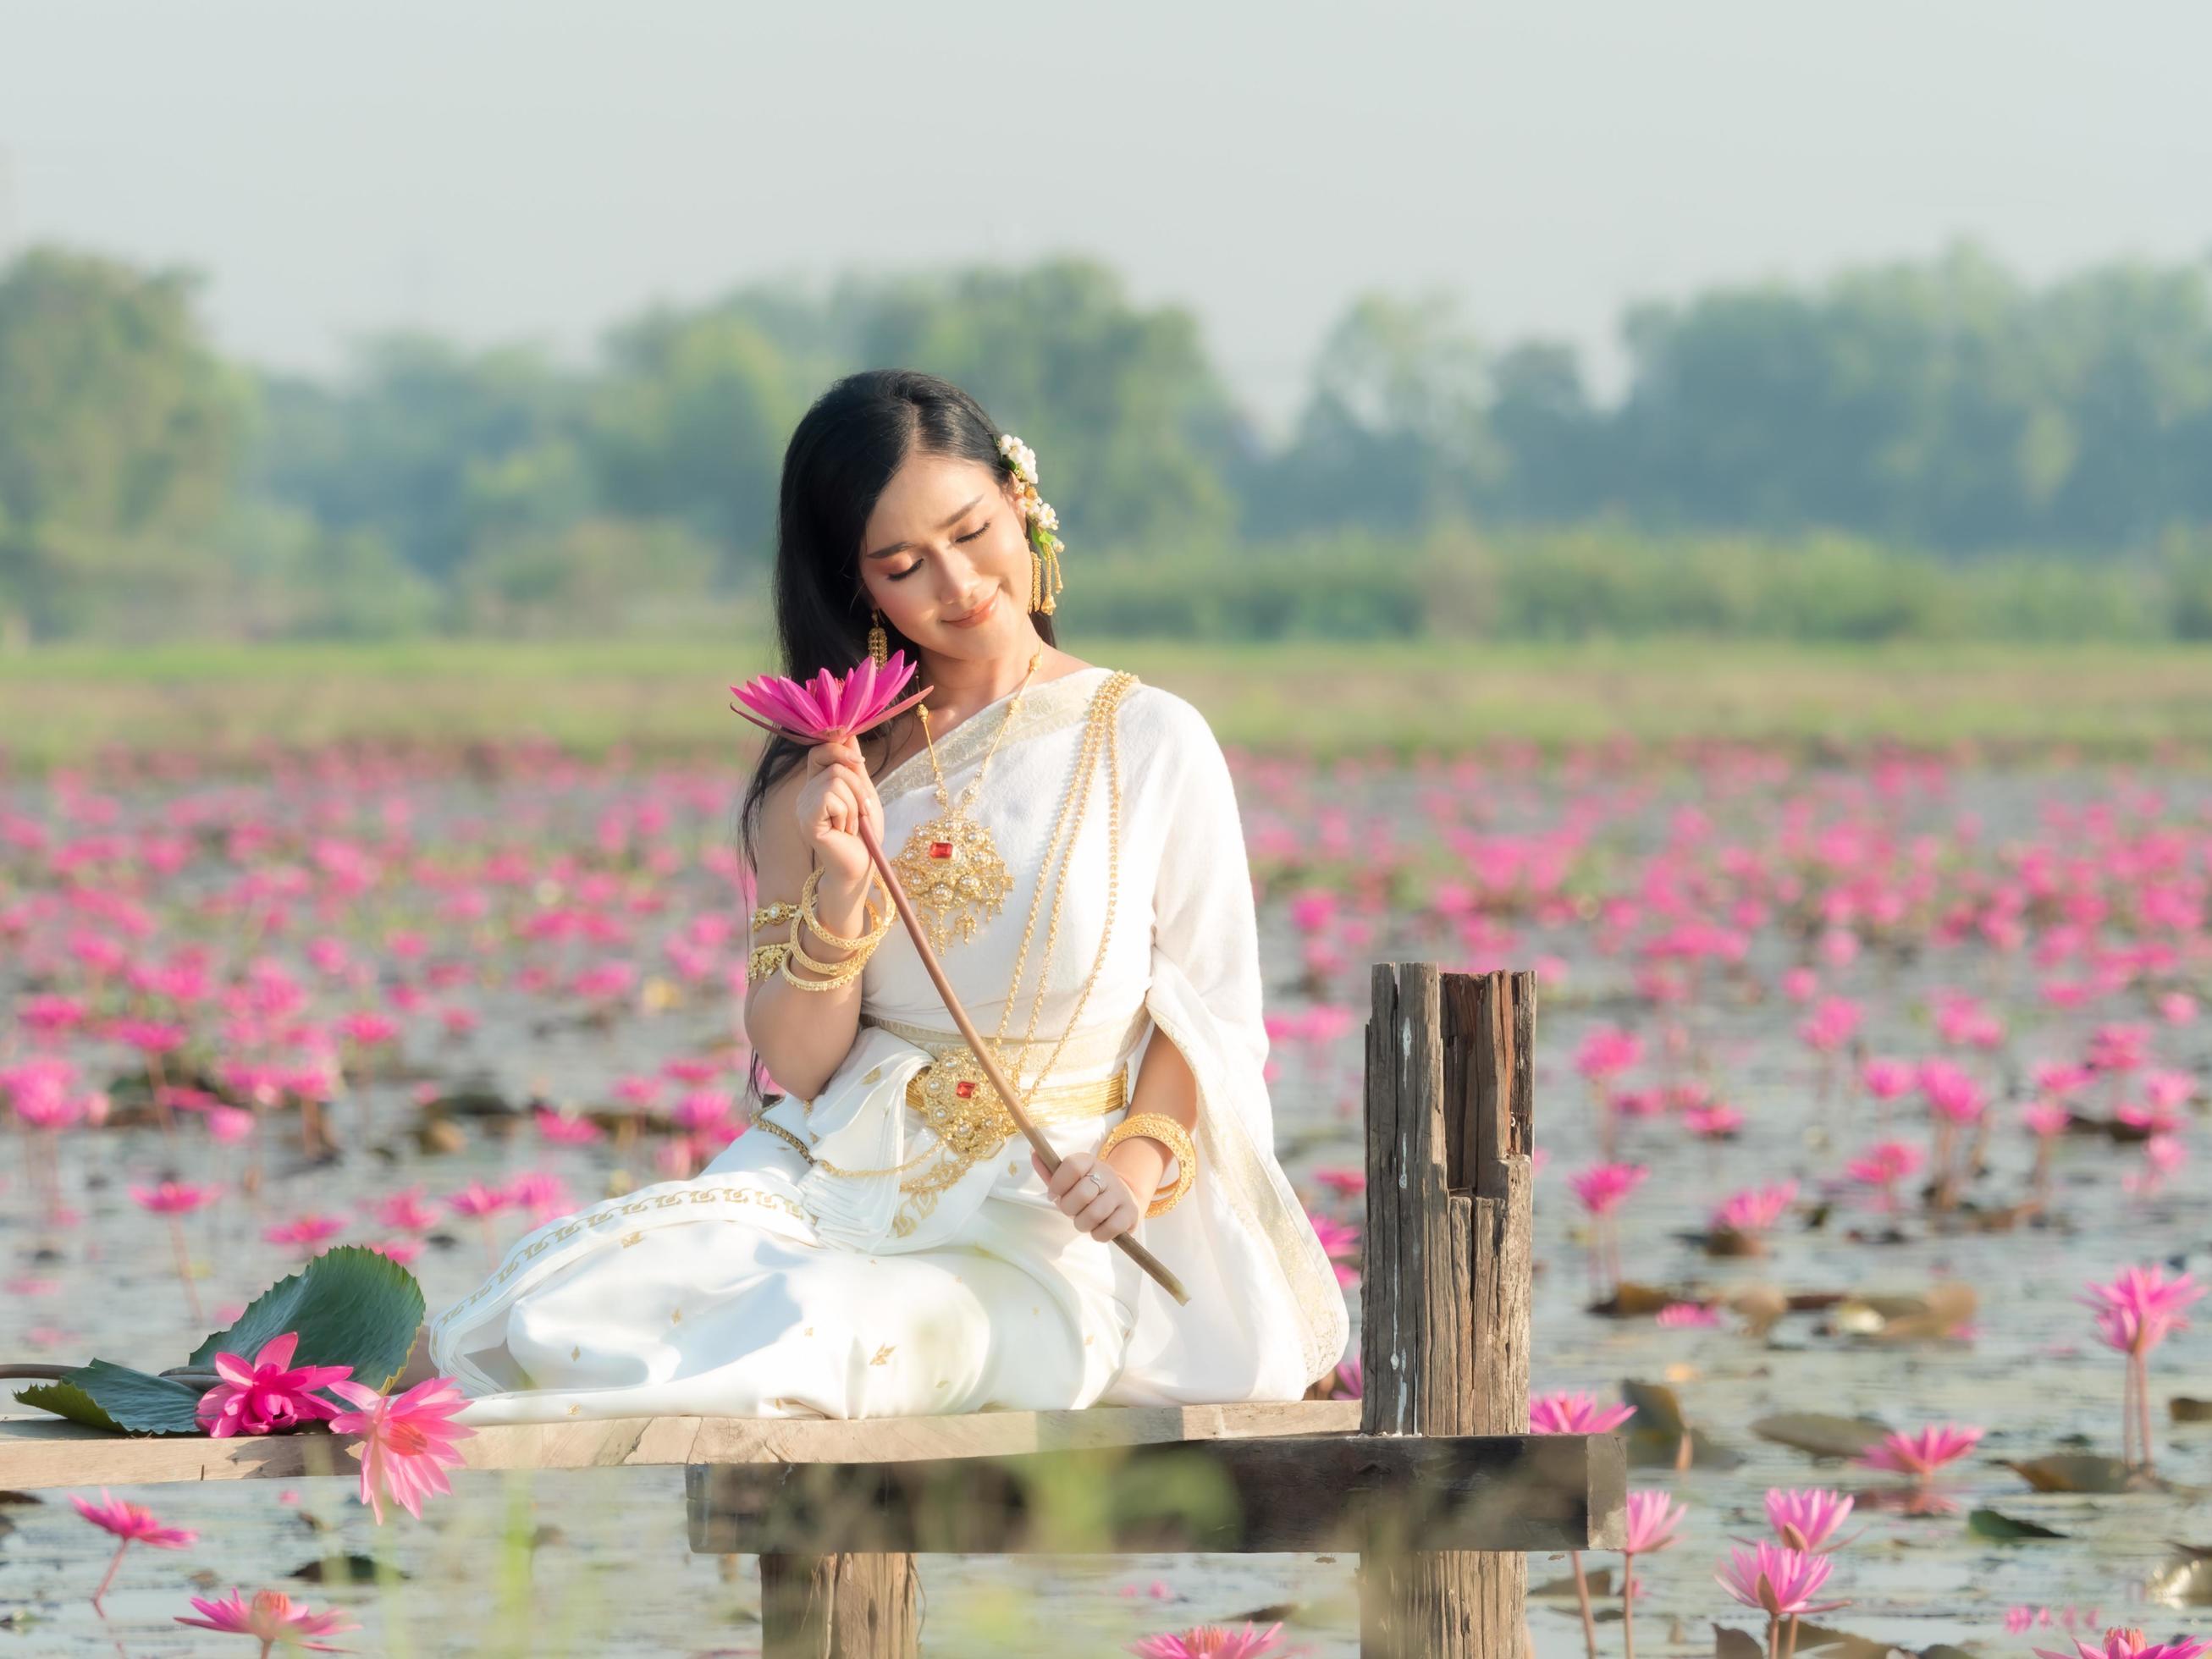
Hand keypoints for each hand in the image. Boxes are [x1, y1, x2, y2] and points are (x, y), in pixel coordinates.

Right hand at [794, 733, 884, 891]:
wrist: (862, 866)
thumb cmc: (864, 834)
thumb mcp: (863, 792)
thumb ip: (853, 765)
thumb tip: (847, 732)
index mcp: (817, 784)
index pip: (821, 750)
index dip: (840, 748)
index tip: (860, 763)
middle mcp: (806, 793)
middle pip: (835, 764)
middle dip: (859, 787)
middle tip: (862, 811)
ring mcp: (803, 806)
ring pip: (836, 780)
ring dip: (855, 805)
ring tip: (851, 825)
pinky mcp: (807, 819)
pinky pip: (831, 797)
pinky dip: (847, 814)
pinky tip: (843, 831)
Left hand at [1034, 1148, 1138, 1241]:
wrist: (1122, 1197)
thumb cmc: (1087, 1191)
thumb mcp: (1068, 1180)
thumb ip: (1050, 1171)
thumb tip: (1033, 1154)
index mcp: (1089, 1162)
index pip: (1072, 1166)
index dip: (1058, 1184)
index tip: (1053, 1195)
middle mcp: (1107, 1175)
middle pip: (1082, 1193)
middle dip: (1069, 1208)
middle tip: (1071, 1211)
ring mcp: (1121, 1193)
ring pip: (1094, 1214)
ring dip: (1082, 1224)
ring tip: (1084, 1221)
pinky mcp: (1130, 1213)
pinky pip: (1109, 1229)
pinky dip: (1098, 1234)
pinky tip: (1098, 1228)